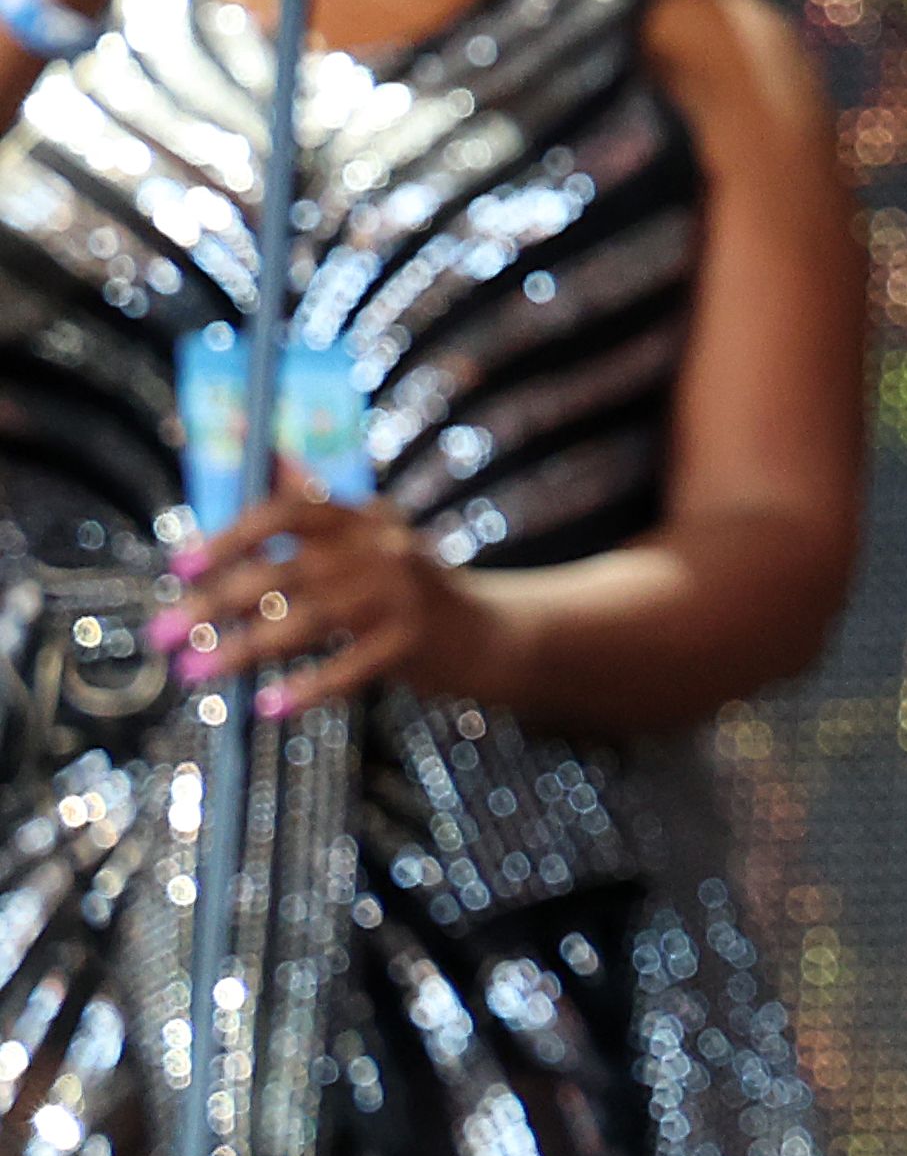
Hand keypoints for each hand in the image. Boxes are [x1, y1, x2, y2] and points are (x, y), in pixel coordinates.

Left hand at [173, 473, 493, 718]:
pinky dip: (306, 688)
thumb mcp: (370, 540)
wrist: (493, 633)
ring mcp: (402, 594)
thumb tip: (266, 449)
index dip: (230, 535)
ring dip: (243, 648)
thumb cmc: (410, 591)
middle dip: (213, 603)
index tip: (181, 565)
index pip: (288, 511)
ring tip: (197, 672)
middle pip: (283, 570)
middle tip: (165, 632)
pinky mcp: (416, 640)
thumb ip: (315, 504)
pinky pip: (348, 668)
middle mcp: (383, 547)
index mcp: (364, 518)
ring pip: (306, 621)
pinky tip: (269, 706)